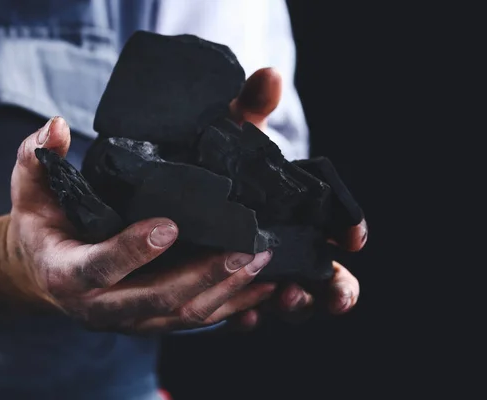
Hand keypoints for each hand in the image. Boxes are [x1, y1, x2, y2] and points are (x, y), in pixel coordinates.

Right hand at [5, 117, 275, 332]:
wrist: (42, 271)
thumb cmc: (41, 225)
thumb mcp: (29, 187)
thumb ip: (37, 154)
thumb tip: (55, 125)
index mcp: (66, 273)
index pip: (99, 266)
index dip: (132, 250)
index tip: (170, 226)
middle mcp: (98, 307)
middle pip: (156, 299)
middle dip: (203, 276)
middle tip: (244, 249)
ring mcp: (128, 319)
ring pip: (182, 314)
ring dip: (225, 290)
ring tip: (262, 262)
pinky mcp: (150, 319)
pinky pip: (192, 319)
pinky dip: (229, 306)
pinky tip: (262, 289)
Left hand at [228, 68, 367, 328]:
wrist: (161, 190)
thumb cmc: (208, 163)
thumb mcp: (227, 136)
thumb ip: (249, 110)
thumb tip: (268, 76)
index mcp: (296, 215)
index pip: (336, 229)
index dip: (349, 231)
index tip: (352, 234)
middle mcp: (283, 249)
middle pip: (322, 279)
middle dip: (335, 288)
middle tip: (334, 292)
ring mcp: (255, 274)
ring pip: (287, 301)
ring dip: (293, 305)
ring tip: (286, 297)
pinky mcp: (224, 292)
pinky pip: (241, 314)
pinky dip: (246, 317)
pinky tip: (242, 317)